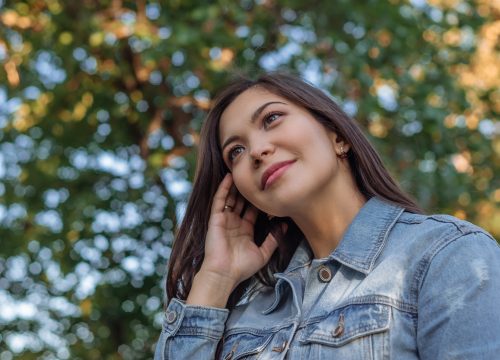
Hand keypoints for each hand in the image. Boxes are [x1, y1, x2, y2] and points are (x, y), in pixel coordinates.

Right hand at [186, 173, 278, 306]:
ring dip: (236, 186)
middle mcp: (234, 223)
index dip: (259, 201)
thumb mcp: (263, 253)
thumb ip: (273, 240)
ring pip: (231, 198)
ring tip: (243, 171)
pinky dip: (223, 188)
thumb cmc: (242, 268)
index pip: (253, 211)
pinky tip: (229, 177)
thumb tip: (284, 226)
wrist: (224, 274)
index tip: (269, 189)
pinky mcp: (215, 219)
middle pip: (242, 202)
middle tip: (257, 176)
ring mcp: (224, 220)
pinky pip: (219, 200)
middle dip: (248, 190)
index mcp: (244, 231)